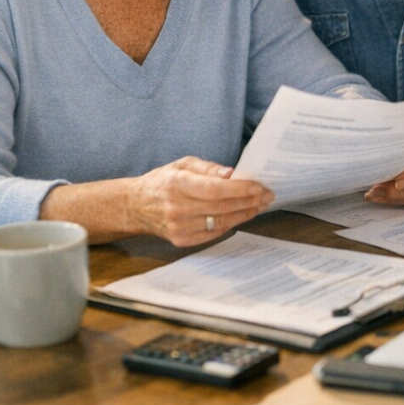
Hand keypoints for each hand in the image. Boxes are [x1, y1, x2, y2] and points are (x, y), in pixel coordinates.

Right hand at [128, 157, 273, 246]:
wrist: (136, 206)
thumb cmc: (162, 181)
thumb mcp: (182, 164)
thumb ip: (208, 168)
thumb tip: (232, 174)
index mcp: (176, 184)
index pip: (213, 189)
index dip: (239, 189)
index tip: (258, 186)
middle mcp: (177, 208)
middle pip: (221, 207)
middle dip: (249, 201)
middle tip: (266, 195)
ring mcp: (179, 227)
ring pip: (221, 222)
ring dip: (244, 214)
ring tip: (259, 205)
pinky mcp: (181, 240)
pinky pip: (213, 233)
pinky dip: (230, 224)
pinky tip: (242, 215)